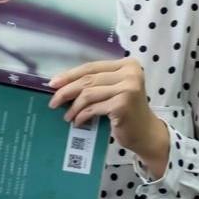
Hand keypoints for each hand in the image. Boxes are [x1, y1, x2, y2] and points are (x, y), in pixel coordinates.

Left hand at [49, 58, 169, 178]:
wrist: (146, 133)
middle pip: (88, 79)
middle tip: (53, 101)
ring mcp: (128, 88)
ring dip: (73, 106)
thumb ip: (96, 83)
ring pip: (88, 94)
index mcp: (127, 65)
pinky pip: (93, 108)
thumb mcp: (114, 91)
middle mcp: (130, 73)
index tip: (53, 83)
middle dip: (67, 90)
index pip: (92, 67)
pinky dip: (82, 115)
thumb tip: (62, 84)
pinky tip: (78, 121)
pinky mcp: (123, 104)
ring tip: (67, 116)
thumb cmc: (127, 112)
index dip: (70, 74)